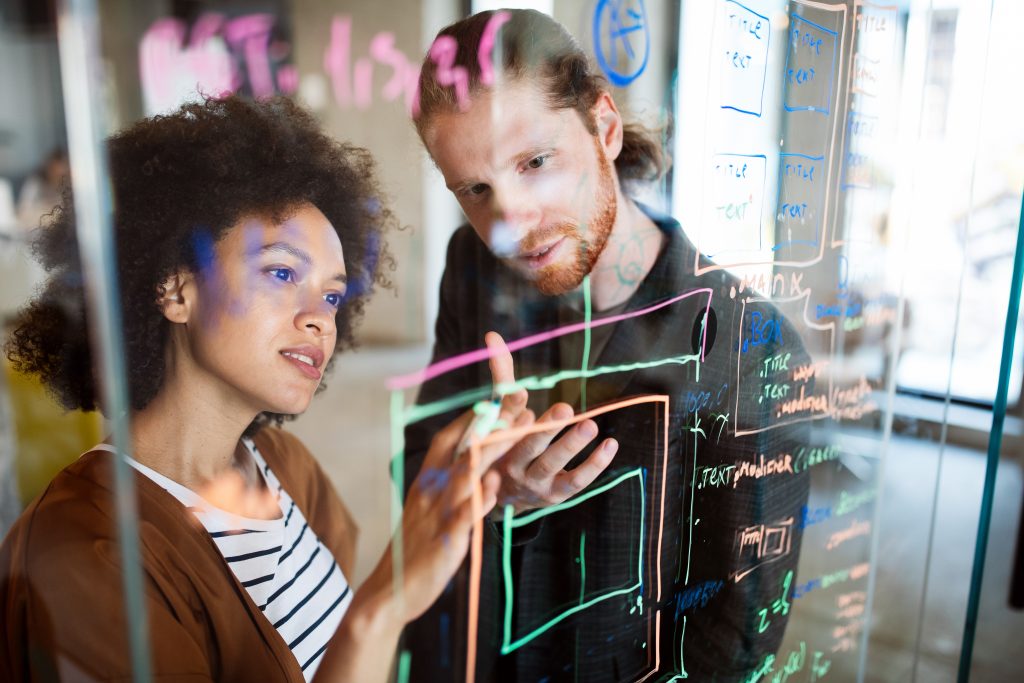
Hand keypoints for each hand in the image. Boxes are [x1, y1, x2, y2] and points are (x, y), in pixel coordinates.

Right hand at [358, 398, 532, 625]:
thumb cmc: (414, 548)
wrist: (389, 591)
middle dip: (493, 426)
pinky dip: (479, 500)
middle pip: (464, 450)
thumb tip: (475, 462)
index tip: (499, 398)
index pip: (449, 439)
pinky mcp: (445, 541)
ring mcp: (437, 515)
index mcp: (427, 481)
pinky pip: (464, 517)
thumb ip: (450, 484)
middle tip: (520, 405)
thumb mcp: (428, 508)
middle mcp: (431, 491)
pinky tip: (495, 487)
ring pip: (466, 476)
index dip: (475, 417)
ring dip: (491, 452)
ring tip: (513, 432)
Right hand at [484, 331, 618, 516]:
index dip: (510, 409)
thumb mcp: (498, 409)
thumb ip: (501, 375)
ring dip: (571, 445)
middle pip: (527, 445)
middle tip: (564, 408)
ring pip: (551, 463)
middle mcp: (510, 463)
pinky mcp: (553, 495)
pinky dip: (594, 464)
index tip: (523, 392)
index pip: (500, 423)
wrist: (499, 494)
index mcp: (493, 441)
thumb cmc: (503, 440)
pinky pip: (575, 481)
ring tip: (590, 425)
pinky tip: (610, 445)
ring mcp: (532, 482)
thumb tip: (492, 334)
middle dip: (546, 428)